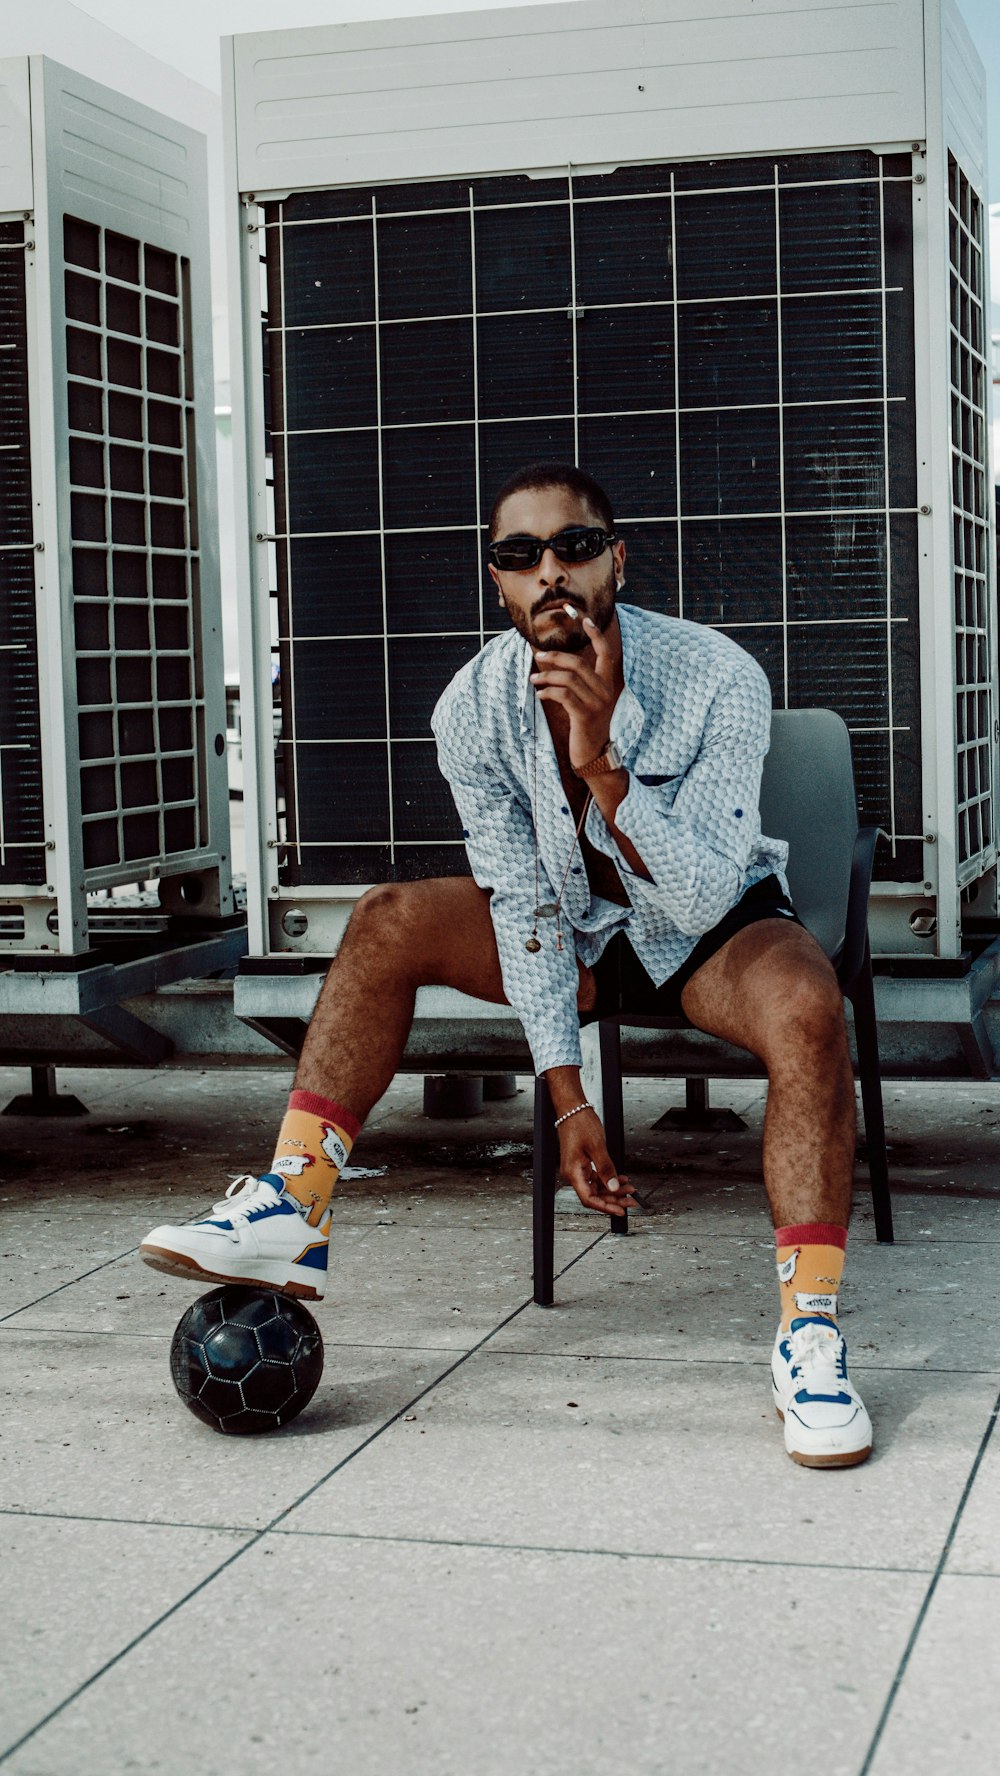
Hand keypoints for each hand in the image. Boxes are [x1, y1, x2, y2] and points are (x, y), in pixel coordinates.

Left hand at [529, 616, 618, 770]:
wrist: (595, 756)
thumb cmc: (587, 727)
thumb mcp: (588, 703)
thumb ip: (581, 684)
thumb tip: (560, 665)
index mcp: (607, 683)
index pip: (606, 652)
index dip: (596, 635)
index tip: (584, 619)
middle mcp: (605, 691)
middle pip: (578, 664)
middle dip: (555, 657)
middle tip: (538, 657)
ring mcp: (596, 704)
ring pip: (568, 679)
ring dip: (546, 677)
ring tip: (533, 681)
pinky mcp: (585, 716)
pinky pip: (563, 696)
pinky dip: (548, 692)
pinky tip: (539, 695)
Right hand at [557, 1108, 636, 1217]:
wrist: (573, 1109)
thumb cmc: (580, 1124)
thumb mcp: (597, 1147)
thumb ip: (606, 1169)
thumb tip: (614, 1187)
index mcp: (573, 1172)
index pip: (589, 1198)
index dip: (605, 1207)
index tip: (620, 1211)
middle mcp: (574, 1173)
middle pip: (595, 1195)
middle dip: (614, 1199)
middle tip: (631, 1201)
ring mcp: (578, 1169)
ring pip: (597, 1187)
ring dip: (614, 1189)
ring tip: (630, 1189)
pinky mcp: (583, 1164)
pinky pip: (597, 1177)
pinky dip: (609, 1179)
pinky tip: (621, 1178)